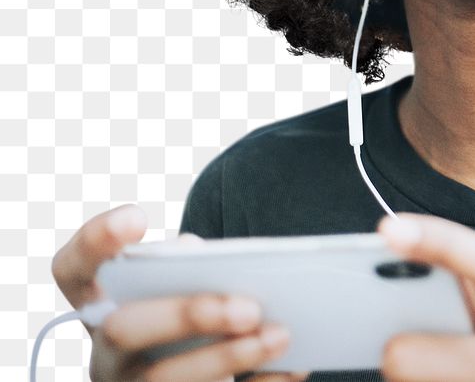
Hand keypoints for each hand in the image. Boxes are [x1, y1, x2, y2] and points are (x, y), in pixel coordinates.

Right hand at [50, 203, 306, 381]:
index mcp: (100, 304)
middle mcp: (104, 352)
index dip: (97, 240)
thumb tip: (209, 262)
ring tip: (280, 334)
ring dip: (229, 357)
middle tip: (249, 306)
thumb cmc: (191, 315)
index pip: (74, 266)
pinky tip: (292, 369)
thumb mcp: (178, 288)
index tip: (138, 216)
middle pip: (122, 330)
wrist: (189, 373)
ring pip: (162, 380)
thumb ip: (187, 266)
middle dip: (187, 314)